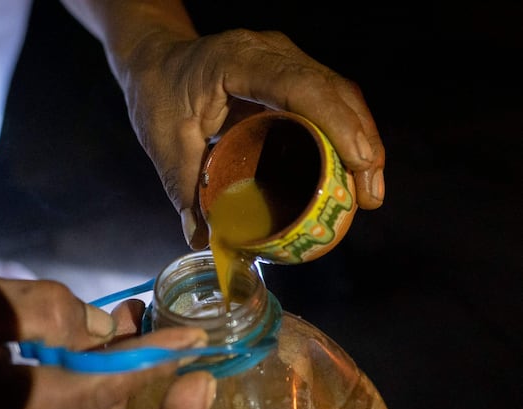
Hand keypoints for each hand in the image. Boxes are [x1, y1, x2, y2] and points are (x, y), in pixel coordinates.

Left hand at [118, 29, 385, 248]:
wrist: (155, 59)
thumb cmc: (157, 93)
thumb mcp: (164, 142)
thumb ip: (184, 189)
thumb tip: (202, 240)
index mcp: (237, 61)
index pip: (298, 85)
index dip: (335, 122)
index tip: (358, 163)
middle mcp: (269, 52)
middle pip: (333, 90)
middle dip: (361, 142)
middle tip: (369, 196)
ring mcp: (284, 59)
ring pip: (339, 93)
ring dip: (361, 140)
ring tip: (368, 191)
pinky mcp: (289, 73)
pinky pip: (327, 99)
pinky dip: (345, 133)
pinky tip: (350, 171)